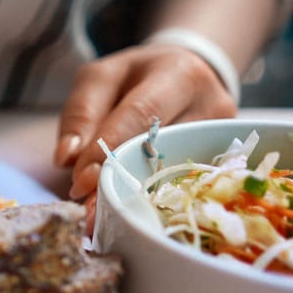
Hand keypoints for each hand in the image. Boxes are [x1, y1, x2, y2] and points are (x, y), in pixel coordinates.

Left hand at [53, 42, 237, 201]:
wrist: (186, 74)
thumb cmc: (137, 77)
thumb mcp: (101, 79)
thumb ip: (81, 113)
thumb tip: (67, 158)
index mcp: (178, 74)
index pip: (140, 114)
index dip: (108, 148)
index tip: (80, 181)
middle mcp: (211, 103)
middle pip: (161, 149)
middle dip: (121, 181)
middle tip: (91, 212)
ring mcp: (222, 135)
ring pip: (174, 173)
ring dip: (136, 197)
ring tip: (106, 218)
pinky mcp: (225, 157)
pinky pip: (186, 183)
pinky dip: (154, 198)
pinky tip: (132, 215)